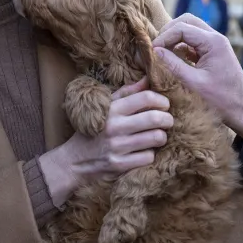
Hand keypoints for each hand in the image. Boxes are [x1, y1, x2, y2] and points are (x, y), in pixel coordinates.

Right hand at [42, 78, 173, 188]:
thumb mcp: (105, 107)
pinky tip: (144, 152)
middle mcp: (115, 126)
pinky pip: (149, 157)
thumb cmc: (93, 130)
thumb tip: (147, 78)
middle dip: (168, 119)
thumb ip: (127, 93)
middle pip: (155, 118)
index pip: (146, 98)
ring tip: (157, 136)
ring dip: (161, 137)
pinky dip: (150, 154)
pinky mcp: (120, 165)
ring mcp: (118, 146)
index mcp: (112, 109)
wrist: (73, 161)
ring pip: (156, 138)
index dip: (161, 100)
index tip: (164, 105)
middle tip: (168, 121)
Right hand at [152, 14, 242, 138]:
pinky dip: (182, 44)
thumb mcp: (193, 83)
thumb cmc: (221, 98)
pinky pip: (194, 40)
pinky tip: (173, 57)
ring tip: (162, 51)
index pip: (182, 28)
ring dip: (175, 36)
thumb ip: (173, 65)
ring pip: (191, 28)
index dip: (164, 37)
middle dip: (169, 31)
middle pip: (187, 21)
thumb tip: (155, 51)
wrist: (242, 108)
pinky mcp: (213, 51)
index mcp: (214, 42)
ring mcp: (215, 43)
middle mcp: (216, 37)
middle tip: (156, 46)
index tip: (152, 50)